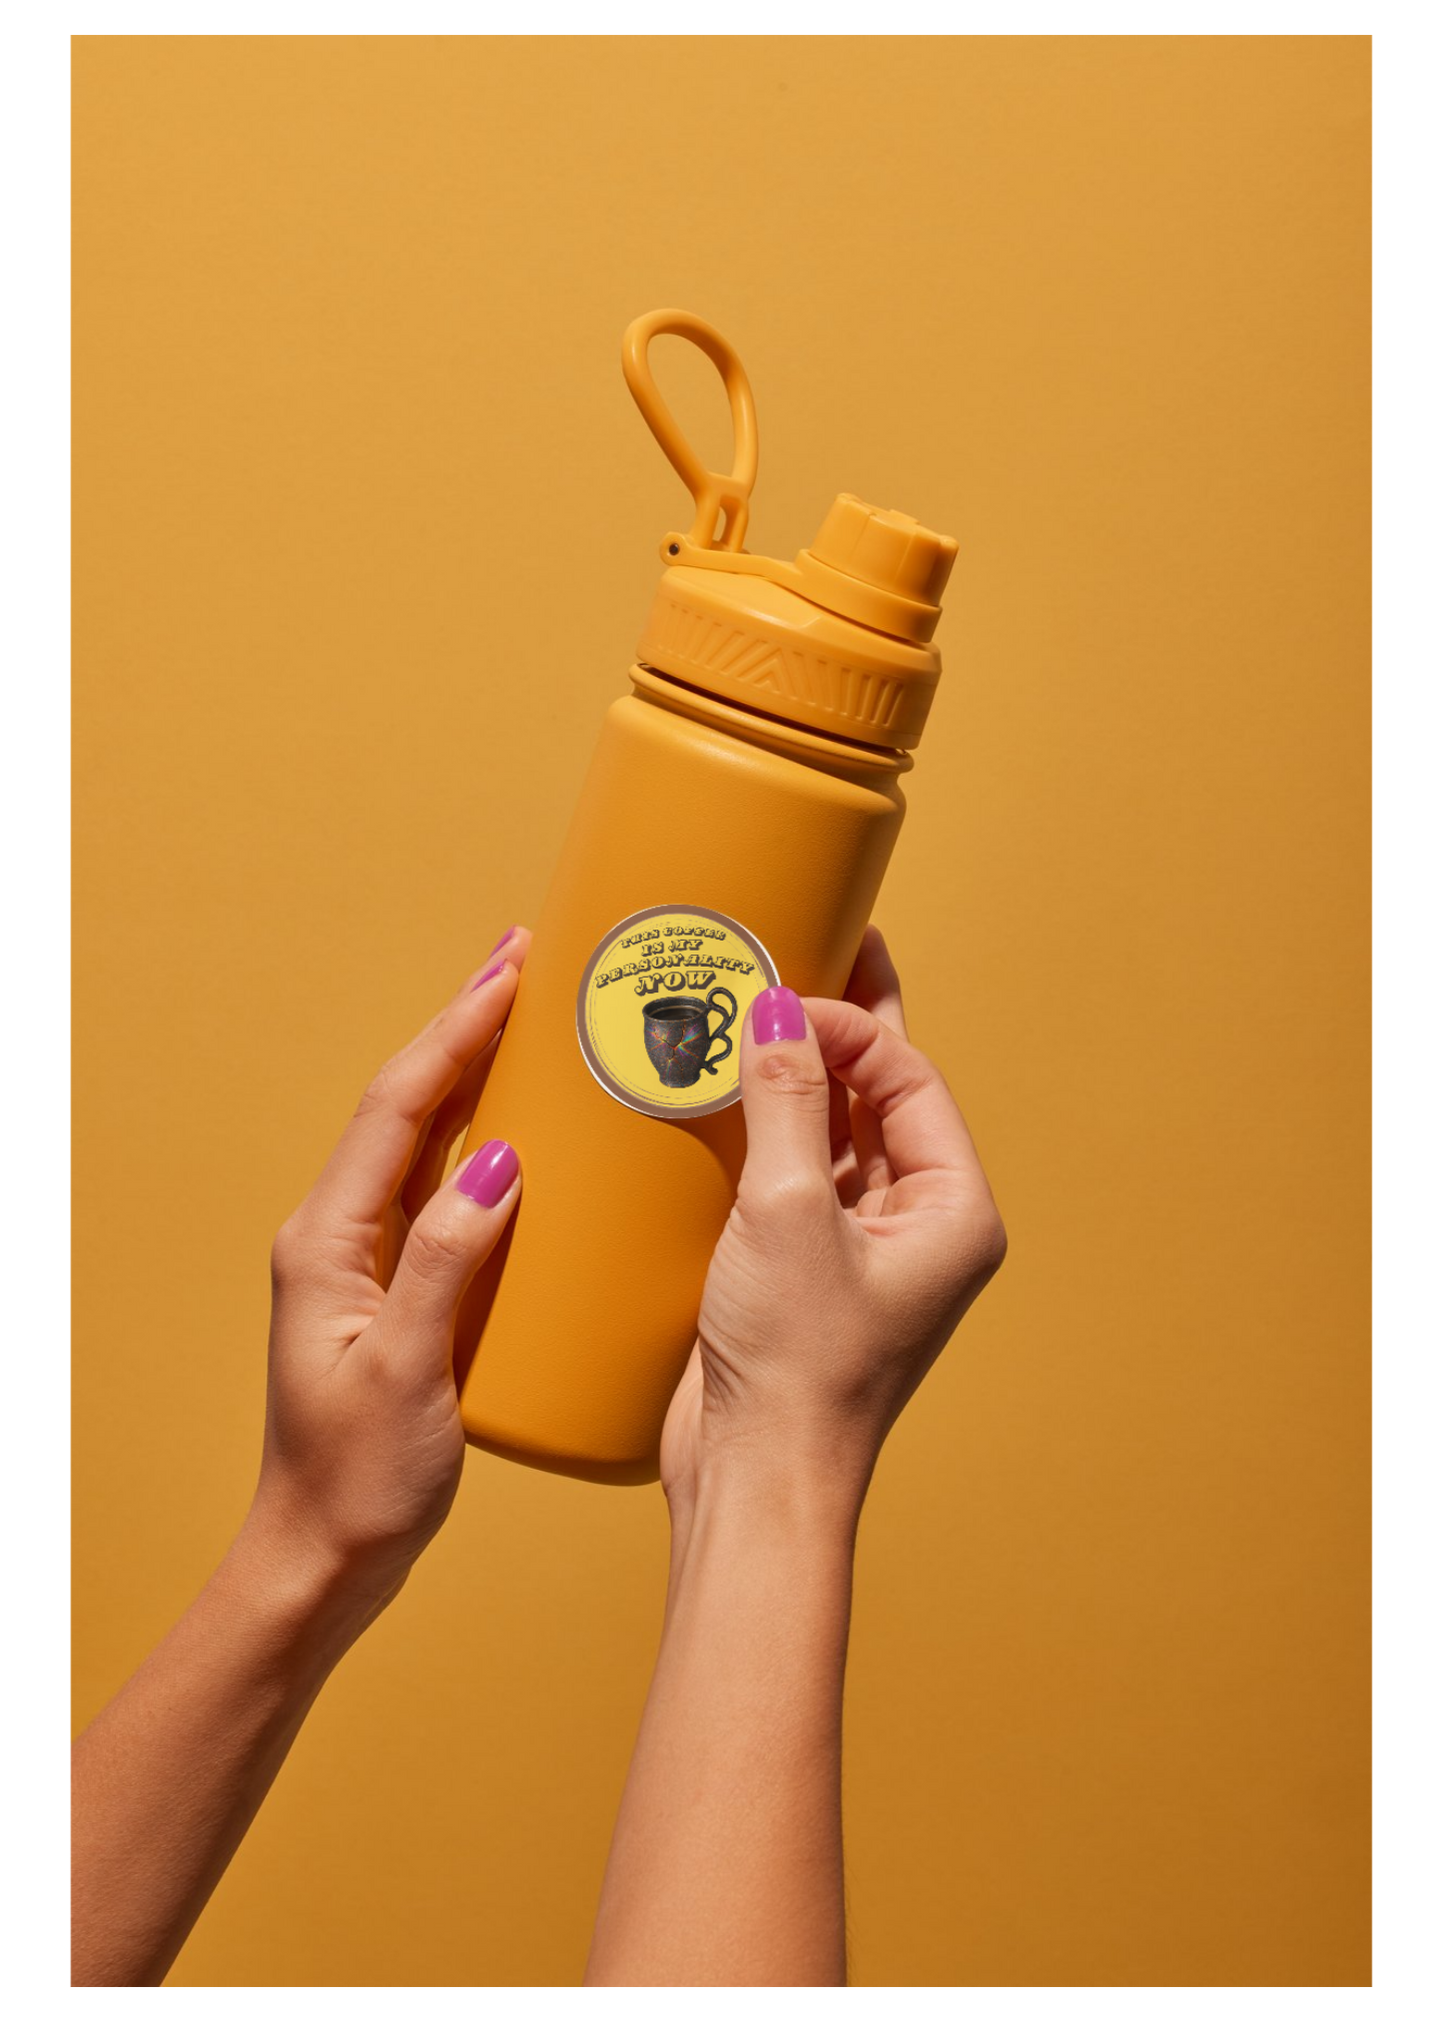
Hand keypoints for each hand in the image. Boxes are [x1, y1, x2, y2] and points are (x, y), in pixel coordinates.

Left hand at [250, 930, 530, 1613]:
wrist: (323, 1558)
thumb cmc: (357, 1480)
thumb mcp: (408, 1373)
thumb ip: (446, 1262)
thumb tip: (498, 1163)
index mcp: (328, 1242)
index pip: (396, 1110)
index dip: (452, 1033)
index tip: (507, 975)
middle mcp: (339, 1236)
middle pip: (405, 1104)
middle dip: (462, 1027)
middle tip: (522, 960)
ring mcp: (365, 1261)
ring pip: (423, 1139)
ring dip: (472, 1072)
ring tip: (526, 1016)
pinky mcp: (396, 1289)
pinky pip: (442, 1189)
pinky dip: (481, 1137)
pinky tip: (523, 1128)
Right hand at [662, 928, 1005, 1523]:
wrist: (755, 1483)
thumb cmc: (797, 1366)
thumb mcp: (789, 1212)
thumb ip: (788, 1101)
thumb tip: (777, 1009)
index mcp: (952, 1211)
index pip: (908, 1079)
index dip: (849, 1025)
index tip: (779, 991)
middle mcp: (919, 1224)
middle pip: (881, 1094)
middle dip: (840, 1025)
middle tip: (807, 939)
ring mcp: (861, 1246)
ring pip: (836, 1129)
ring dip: (796, 1072)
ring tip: (755, 997)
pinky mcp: (803, 1267)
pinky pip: (794, 1171)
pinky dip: (764, 1124)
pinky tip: (724, 1085)